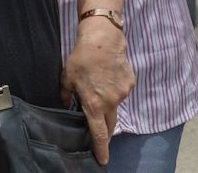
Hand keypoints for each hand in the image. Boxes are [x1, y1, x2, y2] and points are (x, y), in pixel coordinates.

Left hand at [61, 20, 134, 164]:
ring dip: (108, 101)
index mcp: (94, 104)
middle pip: (110, 124)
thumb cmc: (82, 57)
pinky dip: (116, 88)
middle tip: (99, 127)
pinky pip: (122, 91)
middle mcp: (111, 102)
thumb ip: (66, 95)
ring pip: (115, 104)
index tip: (103, 161)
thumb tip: (66, 103)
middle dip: (105, 129)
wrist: (103, 37)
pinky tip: (109, 74)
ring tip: (100, 83)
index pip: (99, 134)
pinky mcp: (130, 82)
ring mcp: (123, 92)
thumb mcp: (67, 77)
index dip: (101, 150)